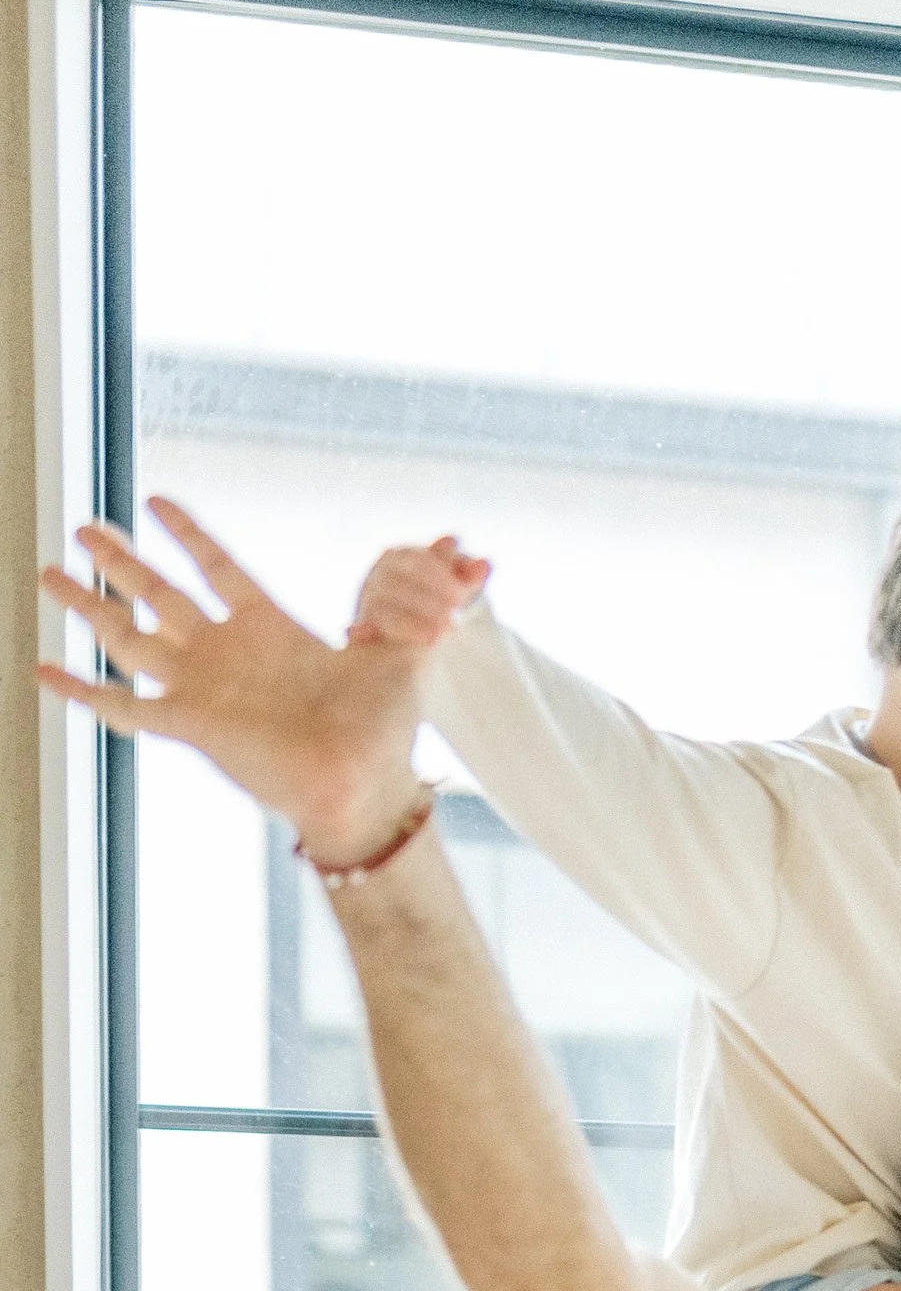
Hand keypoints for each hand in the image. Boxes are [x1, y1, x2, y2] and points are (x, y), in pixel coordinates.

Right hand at [39, 499, 427, 865]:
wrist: (364, 788)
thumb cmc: (385, 731)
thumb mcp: (405, 652)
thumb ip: (417, 602)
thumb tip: (467, 551)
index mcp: (270, 630)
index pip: (218, 567)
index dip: (188, 534)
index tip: (155, 502)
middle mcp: (227, 655)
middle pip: (159, 592)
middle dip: (121, 559)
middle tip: (84, 526)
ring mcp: (202, 688)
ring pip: (130, 636)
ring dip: (89, 605)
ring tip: (50, 571)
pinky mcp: (188, 724)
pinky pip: (121, 705)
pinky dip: (80, 689)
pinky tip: (43, 670)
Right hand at [349, 533, 489, 650]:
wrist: (409, 634)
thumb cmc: (436, 601)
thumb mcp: (455, 588)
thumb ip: (469, 575)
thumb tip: (485, 565)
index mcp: (401, 556)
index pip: (418, 561)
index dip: (440, 578)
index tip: (460, 598)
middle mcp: (380, 573)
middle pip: (401, 583)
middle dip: (429, 603)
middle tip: (454, 622)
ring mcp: (368, 597)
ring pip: (385, 605)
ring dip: (411, 622)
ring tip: (437, 637)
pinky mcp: (363, 622)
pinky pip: (367, 626)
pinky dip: (368, 630)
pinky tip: (370, 637)